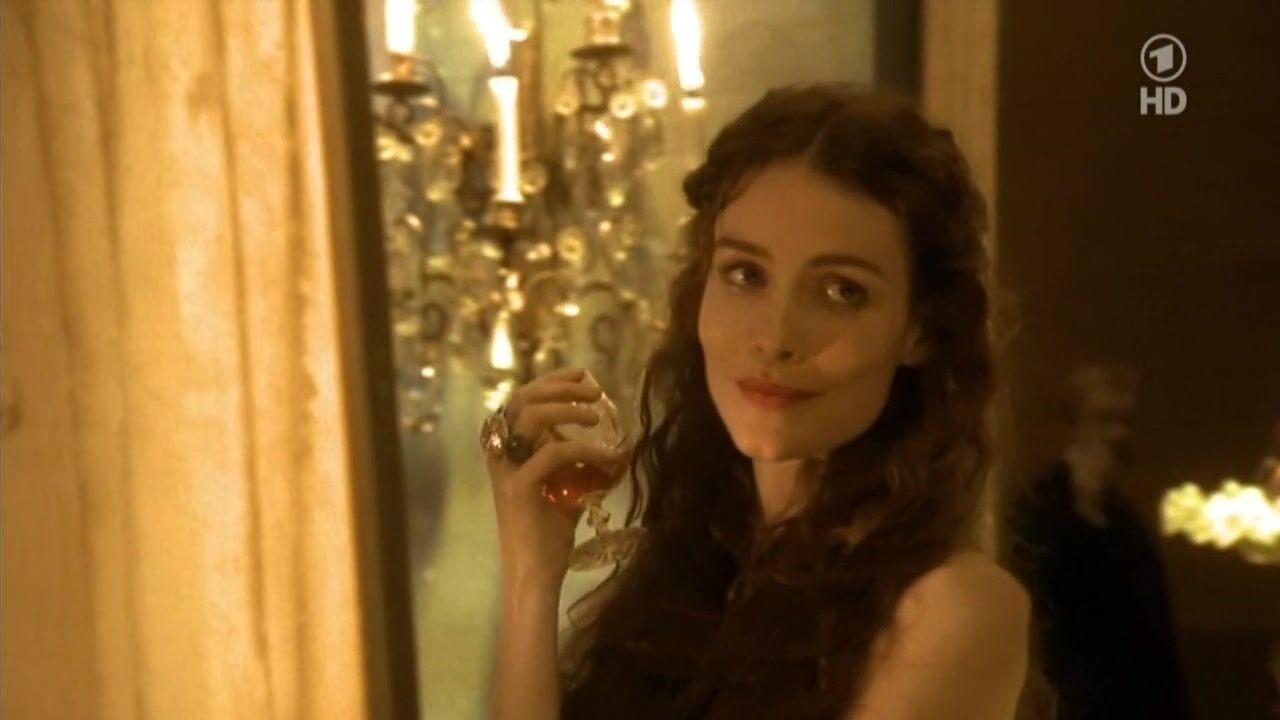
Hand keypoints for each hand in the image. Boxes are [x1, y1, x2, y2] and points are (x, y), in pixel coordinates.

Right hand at [485, 367, 624, 588]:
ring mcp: (507, 471)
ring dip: (567, 408)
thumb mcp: (569, 490)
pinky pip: (553, 453)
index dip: (553, 381)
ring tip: (597, 414)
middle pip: (523, 399)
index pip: (524, 399)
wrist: (535, 575)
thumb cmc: (549, 536)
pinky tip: (608, 460)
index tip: (583, 374)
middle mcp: (502, 455)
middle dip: (561, 387)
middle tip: (596, 391)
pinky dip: (585, 450)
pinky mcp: (518, 489)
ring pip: (530, 416)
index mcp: (509, 450)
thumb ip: (581, 465)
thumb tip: (619, 447)